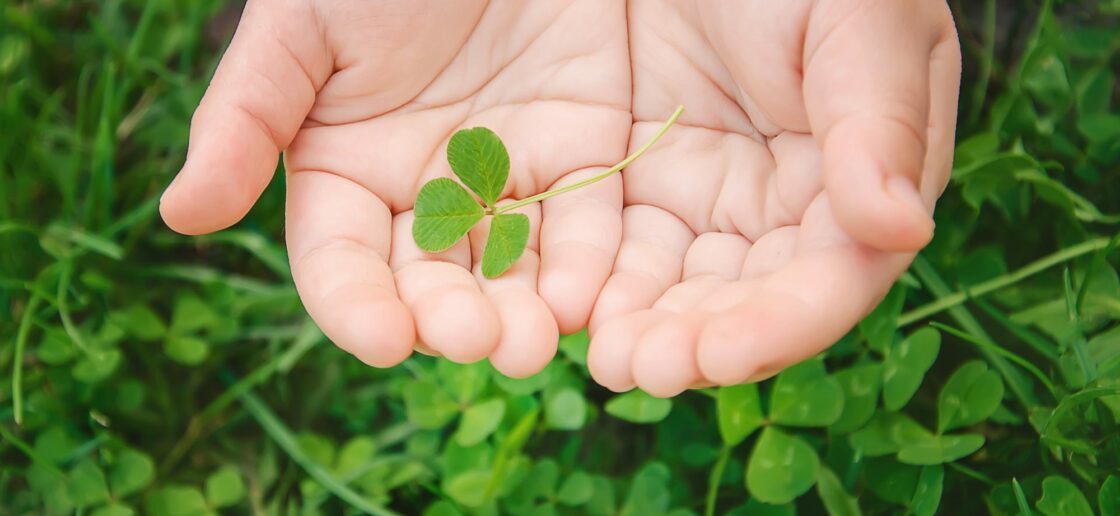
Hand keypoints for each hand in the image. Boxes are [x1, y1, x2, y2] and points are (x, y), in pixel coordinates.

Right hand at [159, 1, 634, 376]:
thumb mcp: (300, 28)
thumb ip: (247, 117)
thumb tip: (180, 214)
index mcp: (346, 174)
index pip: (342, 261)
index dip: (357, 306)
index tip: (381, 339)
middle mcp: (426, 195)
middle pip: (432, 281)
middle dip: (451, 319)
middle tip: (476, 341)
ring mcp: (505, 182)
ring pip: (512, 269)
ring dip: (523, 314)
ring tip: (531, 343)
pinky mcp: (579, 157)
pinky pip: (585, 225)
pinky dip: (587, 266)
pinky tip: (586, 299)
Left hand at [585, 0, 960, 395]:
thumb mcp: (856, 15)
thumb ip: (879, 119)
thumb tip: (900, 229)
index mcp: (840, 178)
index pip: (823, 277)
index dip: (777, 324)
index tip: (719, 354)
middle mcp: (756, 207)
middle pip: (731, 301)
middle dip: (689, 343)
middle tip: (639, 368)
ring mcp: (674, 195)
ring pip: (654, 287)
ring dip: (624, 328)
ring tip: (594, 355)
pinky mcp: (597, 176)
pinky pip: (579, 243)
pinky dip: (562, 279)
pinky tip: (539, 303)